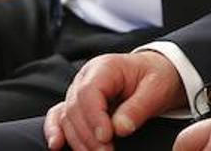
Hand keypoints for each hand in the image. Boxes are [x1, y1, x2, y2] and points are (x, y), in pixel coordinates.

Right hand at [43, 51, 183, 150]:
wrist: (154, 75)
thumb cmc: (155, 78)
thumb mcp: (156, 88)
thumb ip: (138, 107)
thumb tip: (120, 129)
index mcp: (105, 67)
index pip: (89, 92)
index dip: (94, 117)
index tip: (107, 138)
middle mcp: (85, 78)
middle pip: (76, 108)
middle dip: (89, 135)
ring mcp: (78, 92)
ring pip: (67, 117)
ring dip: (78, 140)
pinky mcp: (77, 106)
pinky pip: (59, 117)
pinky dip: (55, 131)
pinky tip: (56, 146)